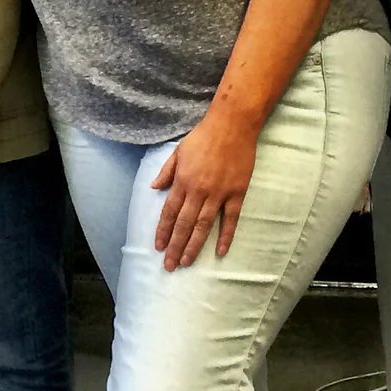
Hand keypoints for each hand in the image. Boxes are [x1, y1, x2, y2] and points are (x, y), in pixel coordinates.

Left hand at [150, 111, 258, 267]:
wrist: (232, 125)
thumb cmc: (203, 136)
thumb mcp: (178, 151)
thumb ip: (166, 172)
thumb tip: (154, 188)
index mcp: (183, 181)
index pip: (169, 212)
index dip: (163, 231)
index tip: (158, 247)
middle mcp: (198, 190)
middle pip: (184, 224)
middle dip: (175, 246)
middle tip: (169, 265)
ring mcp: (219, 193)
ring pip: (204, 225)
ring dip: (194, 245)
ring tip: (186, 262)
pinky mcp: (237, 193)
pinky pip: (231, 219)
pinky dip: (226, 236)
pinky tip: (220, 251)